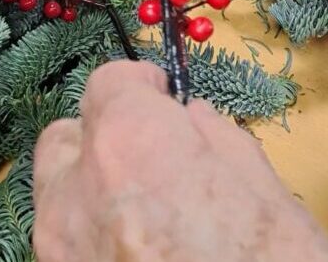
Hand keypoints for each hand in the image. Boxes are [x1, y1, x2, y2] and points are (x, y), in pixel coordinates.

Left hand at [33, 61, 327, 261]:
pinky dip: (93, 241)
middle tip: (155, 159)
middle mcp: (76, 195)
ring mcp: (58, 255)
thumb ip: (220, 144)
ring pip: (57, 198)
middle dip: (104, 136)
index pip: (107, 83)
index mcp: (132, 146)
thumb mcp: (271, 201)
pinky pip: (65, 249)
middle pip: (65, 137)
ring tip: (148, 219)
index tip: (164, 97)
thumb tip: (192, 120)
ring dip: (93, 190)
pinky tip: (140, 260)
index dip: (140, 86)